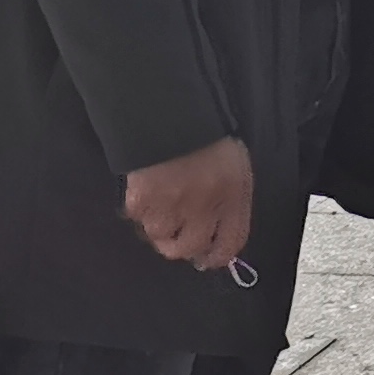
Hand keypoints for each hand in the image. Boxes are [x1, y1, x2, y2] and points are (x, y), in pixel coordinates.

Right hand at [122, 136, 253, 271]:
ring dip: (161, 226)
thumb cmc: (208, 139)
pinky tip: (148, 190)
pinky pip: (138, 218)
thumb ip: (230, 200)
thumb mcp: (234, 167)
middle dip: (185, 247)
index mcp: (233, 196)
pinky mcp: (141, 201)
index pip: (231, 242)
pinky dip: (141, 210)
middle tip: (179, 238)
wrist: (171, 116)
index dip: (219, 256)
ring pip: (161, 237)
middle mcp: (204, 207)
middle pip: (191, 248)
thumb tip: (217, 234)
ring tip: (163, 203)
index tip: (209, 258)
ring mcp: (171, 206)